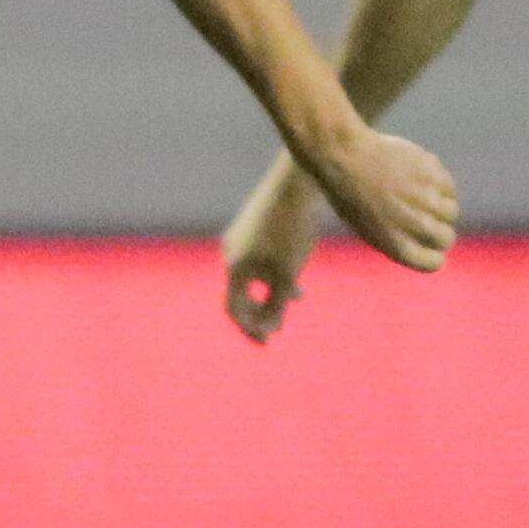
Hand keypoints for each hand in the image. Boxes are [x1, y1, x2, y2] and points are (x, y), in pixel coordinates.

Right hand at [219, 157, 323, 340]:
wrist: (294, 185)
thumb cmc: (291, 233)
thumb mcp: (286, 276)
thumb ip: (276, 305)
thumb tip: (269, 328)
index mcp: (234, 268)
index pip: (234, 309)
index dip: (249, 329)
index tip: (267, 342)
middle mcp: (230, 252)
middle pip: (241, 292)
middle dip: (261, 311)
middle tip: (279, 326)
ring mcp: (239, 236)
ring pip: (254, 272)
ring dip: (271, 289)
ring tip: (298, 296)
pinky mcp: (252, 222)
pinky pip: (260, 255)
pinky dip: (274, 269)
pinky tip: (297, 266)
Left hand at [302, 122, 459, 274]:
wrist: (344, 156)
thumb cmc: (351, 194)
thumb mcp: (369, 228)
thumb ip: (400, 238)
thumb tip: (430, 240)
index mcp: (396, 246)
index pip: (433, 262)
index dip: (432, 254)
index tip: (426, 245)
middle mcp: (415, 226)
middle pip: (446, 238)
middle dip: (439, 231)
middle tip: (425, 217)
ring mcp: (426, 199)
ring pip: (451, 212)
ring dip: (440, 206)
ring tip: (420, 195)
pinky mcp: (432, 174)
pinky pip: (449, 187)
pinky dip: (439, 185)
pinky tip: (421, 179)